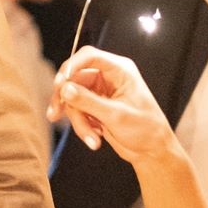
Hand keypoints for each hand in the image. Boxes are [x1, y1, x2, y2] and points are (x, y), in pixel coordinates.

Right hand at [47, 46, 178, 164]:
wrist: (151, 151)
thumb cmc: (146, 129)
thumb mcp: (116, 115)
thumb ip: (88, 101)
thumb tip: (65, 89)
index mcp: (120, 70)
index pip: (90, 56)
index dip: (72, 66)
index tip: (60, 83)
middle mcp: (108, 77)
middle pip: (74, 78)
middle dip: (67, 100)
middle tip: (56, 113)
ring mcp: (99, 92)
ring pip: (73, 98)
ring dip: (78, 120)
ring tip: (91, 138)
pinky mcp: (93, 107)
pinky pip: (76, 111)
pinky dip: (81, 125)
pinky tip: (93, 138)